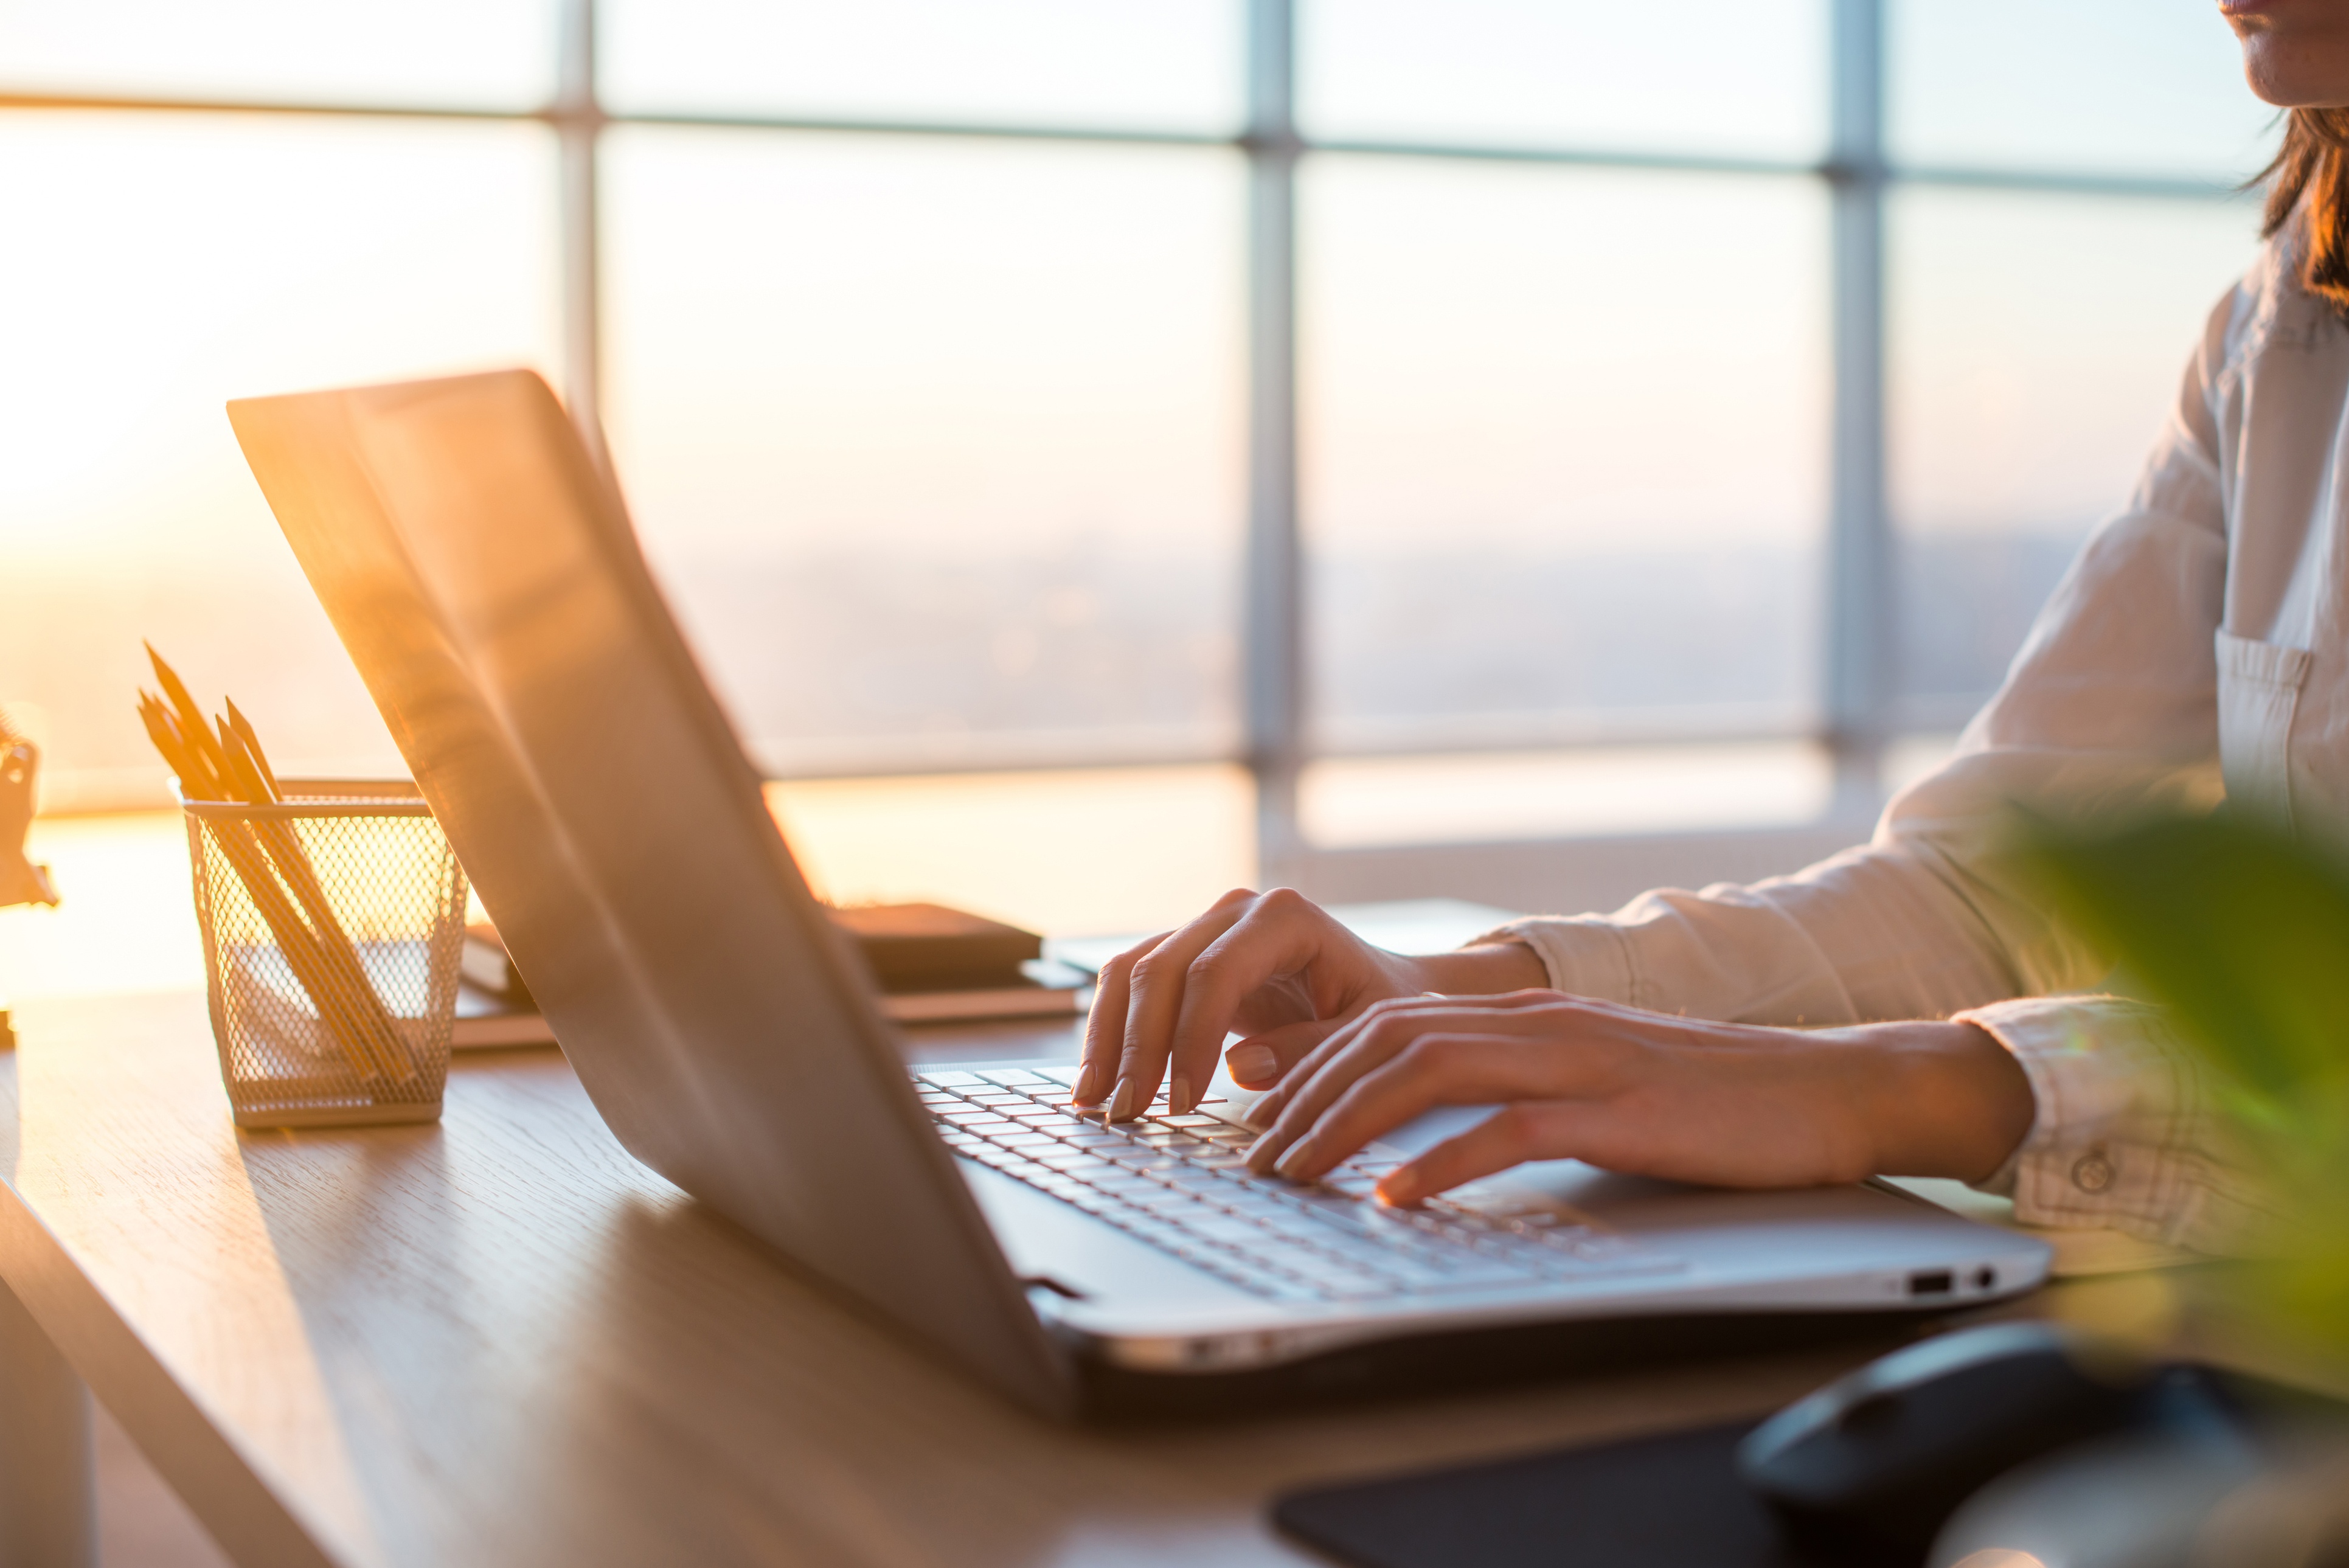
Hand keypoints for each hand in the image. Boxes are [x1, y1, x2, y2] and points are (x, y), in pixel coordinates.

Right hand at [1071, 887, 1545, 1117]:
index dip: (1190, 1038)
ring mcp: (1202, 928)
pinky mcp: (1182, 956)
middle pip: (1162, 971)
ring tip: (1097, 1106)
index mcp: (1284, 918)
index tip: (1183, 1103)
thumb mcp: (1368, 1034)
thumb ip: (1312, 1049)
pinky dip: (1109, 1033)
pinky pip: (1129, 985)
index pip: (1215, 973)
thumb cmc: (1381, 1008)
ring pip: (1132, 974)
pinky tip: (1098, 1085)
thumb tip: (1239, 1066)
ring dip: (1108, 1041)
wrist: (1379, 985)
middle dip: (1139, 1047)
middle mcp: (1234, 911)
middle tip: (1129, 1115)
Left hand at [1239, 992, 2035, 1204]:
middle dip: (1305, 1095)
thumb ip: (1512, 1088)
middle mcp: (1542, 1023)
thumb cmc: (1708, 1099)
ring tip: (1294, 1171)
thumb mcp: (1592, 1080)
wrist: (1828, 1089)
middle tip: (1251, 1155)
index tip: (1252, 1109)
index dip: (1309, 1061)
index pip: (1387, 1021)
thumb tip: (1425, 1127)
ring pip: (1429, 1071)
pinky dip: (1441, 1162)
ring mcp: (1581, 1061)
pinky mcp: (1620, 1110)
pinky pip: (1511, 1129)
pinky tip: (1395, 1197)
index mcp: (1529, 1015)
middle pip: (1388, 1039)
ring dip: (1348, 1123)